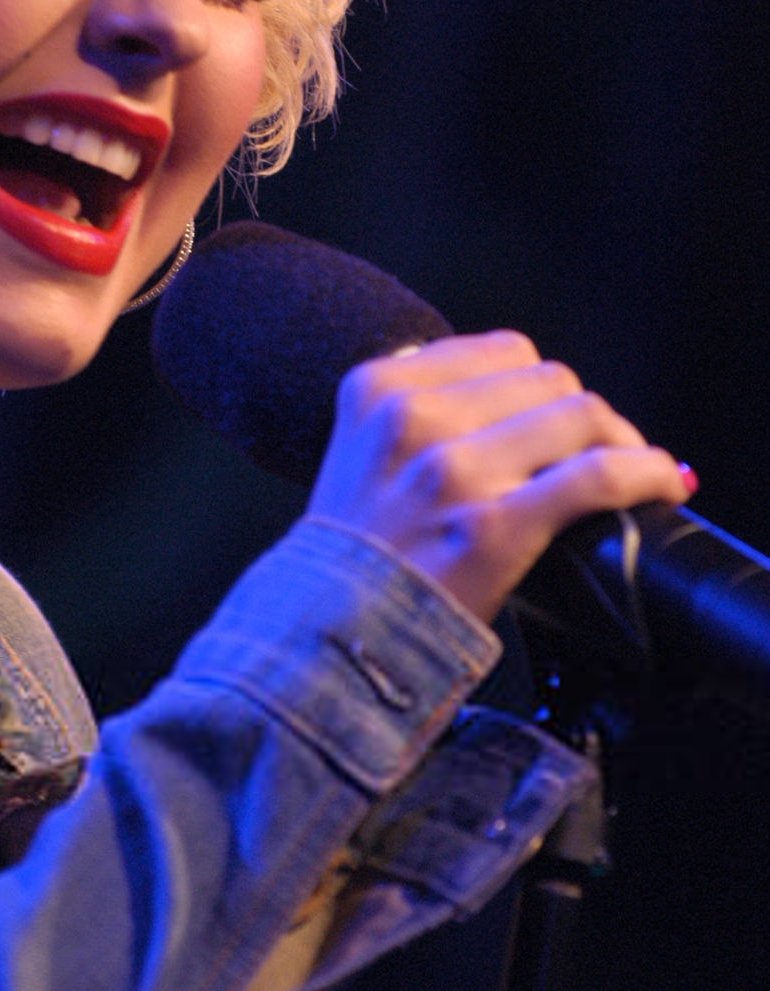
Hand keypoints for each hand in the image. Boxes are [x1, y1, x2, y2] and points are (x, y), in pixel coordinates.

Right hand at [307, 331, 690, 624]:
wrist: (327, 641)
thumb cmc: (352, 559)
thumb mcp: (360, 452)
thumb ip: (419, 410)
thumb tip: (508, 394)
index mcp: (377, 389)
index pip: (500, 350)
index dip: (542, 385)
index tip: (555, 417)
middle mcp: (413, 418)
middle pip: (547, 377)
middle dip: (583, 414)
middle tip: (598, 453)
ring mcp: (452, 470)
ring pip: (581, 415)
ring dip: (622, 441)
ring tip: (633, 471)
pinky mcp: (493, 525)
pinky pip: (599, 475)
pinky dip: (647, 473)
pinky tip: (662, 485)